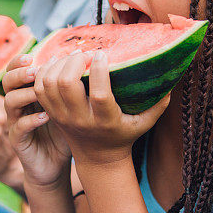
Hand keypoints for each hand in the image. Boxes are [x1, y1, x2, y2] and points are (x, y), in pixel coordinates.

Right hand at [3, 54, 71, 189]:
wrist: (56, 164)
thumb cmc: (65, 131)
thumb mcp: (69, 105)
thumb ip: (73, 86)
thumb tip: (91, 61)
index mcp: (29, 91)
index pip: (16, 70)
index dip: (20, 61)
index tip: (34, 54)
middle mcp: (19, 105)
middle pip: (7, 81)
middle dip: (19, 73)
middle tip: (35, 69)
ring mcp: (16, 122)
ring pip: (9, 102)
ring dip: (24, 93)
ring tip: (39, 89)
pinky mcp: (18, 141)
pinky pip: (18, 127)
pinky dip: (31, 120)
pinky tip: (46, 116)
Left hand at [34, 51, 170, 166]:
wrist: (97, 158)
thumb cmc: (124, 134)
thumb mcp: (144, 123)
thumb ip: (159, 104)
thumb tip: (173, 80)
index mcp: (105, 121)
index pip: (98, 94)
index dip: (99, 70)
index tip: (103, 54)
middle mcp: (80, 119)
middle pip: (66, 84)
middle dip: (74, 62)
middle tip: (85, 53)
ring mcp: (62, 117)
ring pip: (48, 84)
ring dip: (58, 64)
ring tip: (72, 57)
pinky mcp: (51, 113)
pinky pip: (39, 89)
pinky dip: (44, 72)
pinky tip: (57, 63)